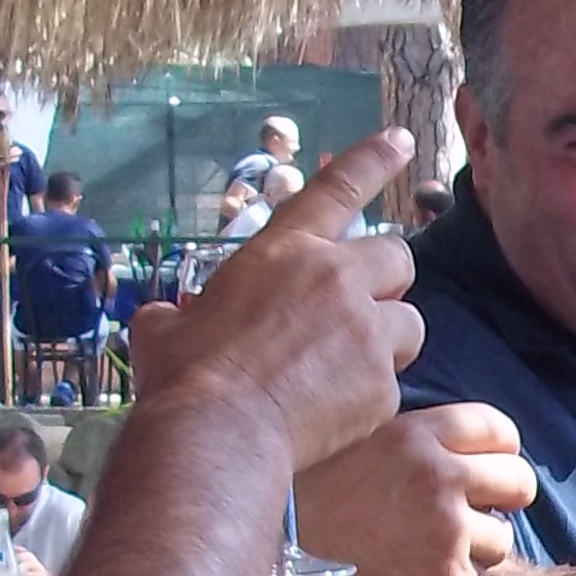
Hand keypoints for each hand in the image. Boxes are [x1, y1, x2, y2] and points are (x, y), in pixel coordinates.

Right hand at [121, 131, 422, 470]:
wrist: (216, 435)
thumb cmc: (183, 378)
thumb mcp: (165, 326)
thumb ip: (180, 311)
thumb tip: (167, 319)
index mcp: (283, 251)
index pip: (338, 188)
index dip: (374, 159)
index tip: (402, 140)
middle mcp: (335, 279)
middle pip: (397, 257)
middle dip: (385, 281)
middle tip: (358, 310)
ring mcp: (365, 332)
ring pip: (410, 323)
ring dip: (387, 339)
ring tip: (348, 368)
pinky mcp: (382, 385)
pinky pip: (393, 383)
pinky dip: (370, 396)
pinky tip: (333, 414)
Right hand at [291, 400, 528, 575]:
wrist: (278, 559)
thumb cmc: (309, 496)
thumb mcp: (359, 439)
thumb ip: (417, 441)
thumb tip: (464, 452)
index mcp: (419, 434)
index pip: (500, 431)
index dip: (498, 452)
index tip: (483, 468)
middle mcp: (439, 476)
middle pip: (519, 481)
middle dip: (504, 497)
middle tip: (474, 510)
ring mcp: (446, 529)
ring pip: (502, 537)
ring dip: (475, 545)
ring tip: (428, 545)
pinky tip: (408, 571)